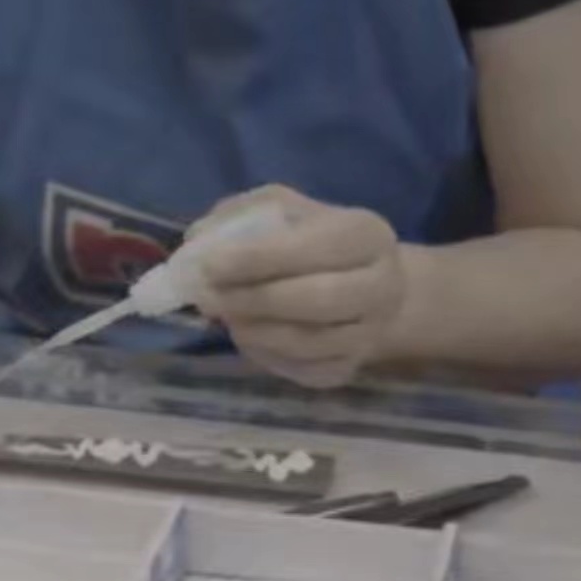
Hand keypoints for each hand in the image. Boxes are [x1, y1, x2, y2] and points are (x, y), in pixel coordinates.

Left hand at [192, 186, 406, 389]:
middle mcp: (382, 285)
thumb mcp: (283, 210)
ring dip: (255, 331)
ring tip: (223, 316)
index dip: (255, 258)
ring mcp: (370, 333)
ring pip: (309, 343)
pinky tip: (246, 335)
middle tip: (206, 297)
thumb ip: (241, 216)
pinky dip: (266, 356)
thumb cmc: (315, 239)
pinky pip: (303, 370)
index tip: (206, 265)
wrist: (367, 287)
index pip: (311, 248)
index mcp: (366, 233)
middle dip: (253, 299)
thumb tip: (198, 240)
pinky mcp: (350, 368)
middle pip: (316, 300)